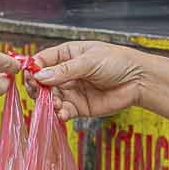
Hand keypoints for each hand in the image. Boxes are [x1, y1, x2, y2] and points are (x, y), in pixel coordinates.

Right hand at [33, 41, 147, 120]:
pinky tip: (62, 113)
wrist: (139, 81)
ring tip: (56, 104)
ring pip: (51, 98)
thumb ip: (64, 70)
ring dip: (49, 102)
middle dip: (38, 88)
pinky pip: (64, 111)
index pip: (43, 61)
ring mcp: (72, 90)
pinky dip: (59, 114)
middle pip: (42, 82)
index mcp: (68, 55)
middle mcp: (67, 73)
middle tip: (38, 93)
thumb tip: (40, 76)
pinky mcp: (79, 107)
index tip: (29, 76)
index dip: (34, 68)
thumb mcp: (89, 61)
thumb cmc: (118, 62)